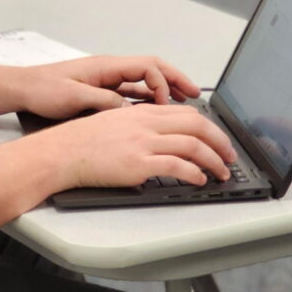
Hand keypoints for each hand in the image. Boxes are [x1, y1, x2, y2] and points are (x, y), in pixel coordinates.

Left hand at [18, 54, 200, 119]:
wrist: (22, 88)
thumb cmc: (42, 89)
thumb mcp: (74, 97)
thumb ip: (103, 101)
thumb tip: (129, 109)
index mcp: (105, 66)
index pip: (147, 67)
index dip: (164, 83)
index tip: (169, 103)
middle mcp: (109, 70)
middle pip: (152, 70)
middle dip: (176, 81)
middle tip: (196, 96)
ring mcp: (106, 80)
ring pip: (144, 82)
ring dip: (165, 92)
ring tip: (185, 104)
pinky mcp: (100, 91)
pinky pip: (132, 93)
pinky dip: (148, 100)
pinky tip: (157, 112)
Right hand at [29, 103, 236, 188]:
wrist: (62, 152)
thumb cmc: (80, 140)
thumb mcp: (112, 120)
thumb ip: (137, 124)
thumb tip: (158, 135)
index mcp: (140, 112)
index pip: (185, 112)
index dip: (208, 126)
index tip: (216, 138)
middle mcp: (145, 123)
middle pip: (196, 125)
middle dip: (220, 141)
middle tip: (229, 155)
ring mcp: (143, 143)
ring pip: (193, 145)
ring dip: (214, 160)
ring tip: (221, 172)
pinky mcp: (139, 163)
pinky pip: (178, 167)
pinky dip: (194, 174)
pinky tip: (198, 180)